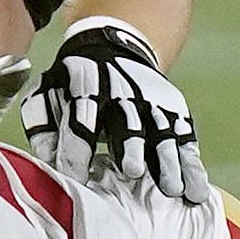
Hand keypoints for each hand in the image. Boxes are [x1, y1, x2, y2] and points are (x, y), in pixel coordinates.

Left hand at [25, 18, 208, 203]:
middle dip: (131, 148)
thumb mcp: (47, 94)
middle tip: (133, 172)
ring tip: (173, 190)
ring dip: (169, 162)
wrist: (111, 47)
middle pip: (128, 125)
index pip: (80, 122)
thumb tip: (48, 163)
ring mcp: (153, 104)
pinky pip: (185, 139)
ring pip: (163, 134)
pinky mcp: (174, 112)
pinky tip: (196, 191)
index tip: (77, 181)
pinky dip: (192, 165)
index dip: (77, 151)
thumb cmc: (72, 83)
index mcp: (85, 88)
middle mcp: (123, 96)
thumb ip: (43, 127)